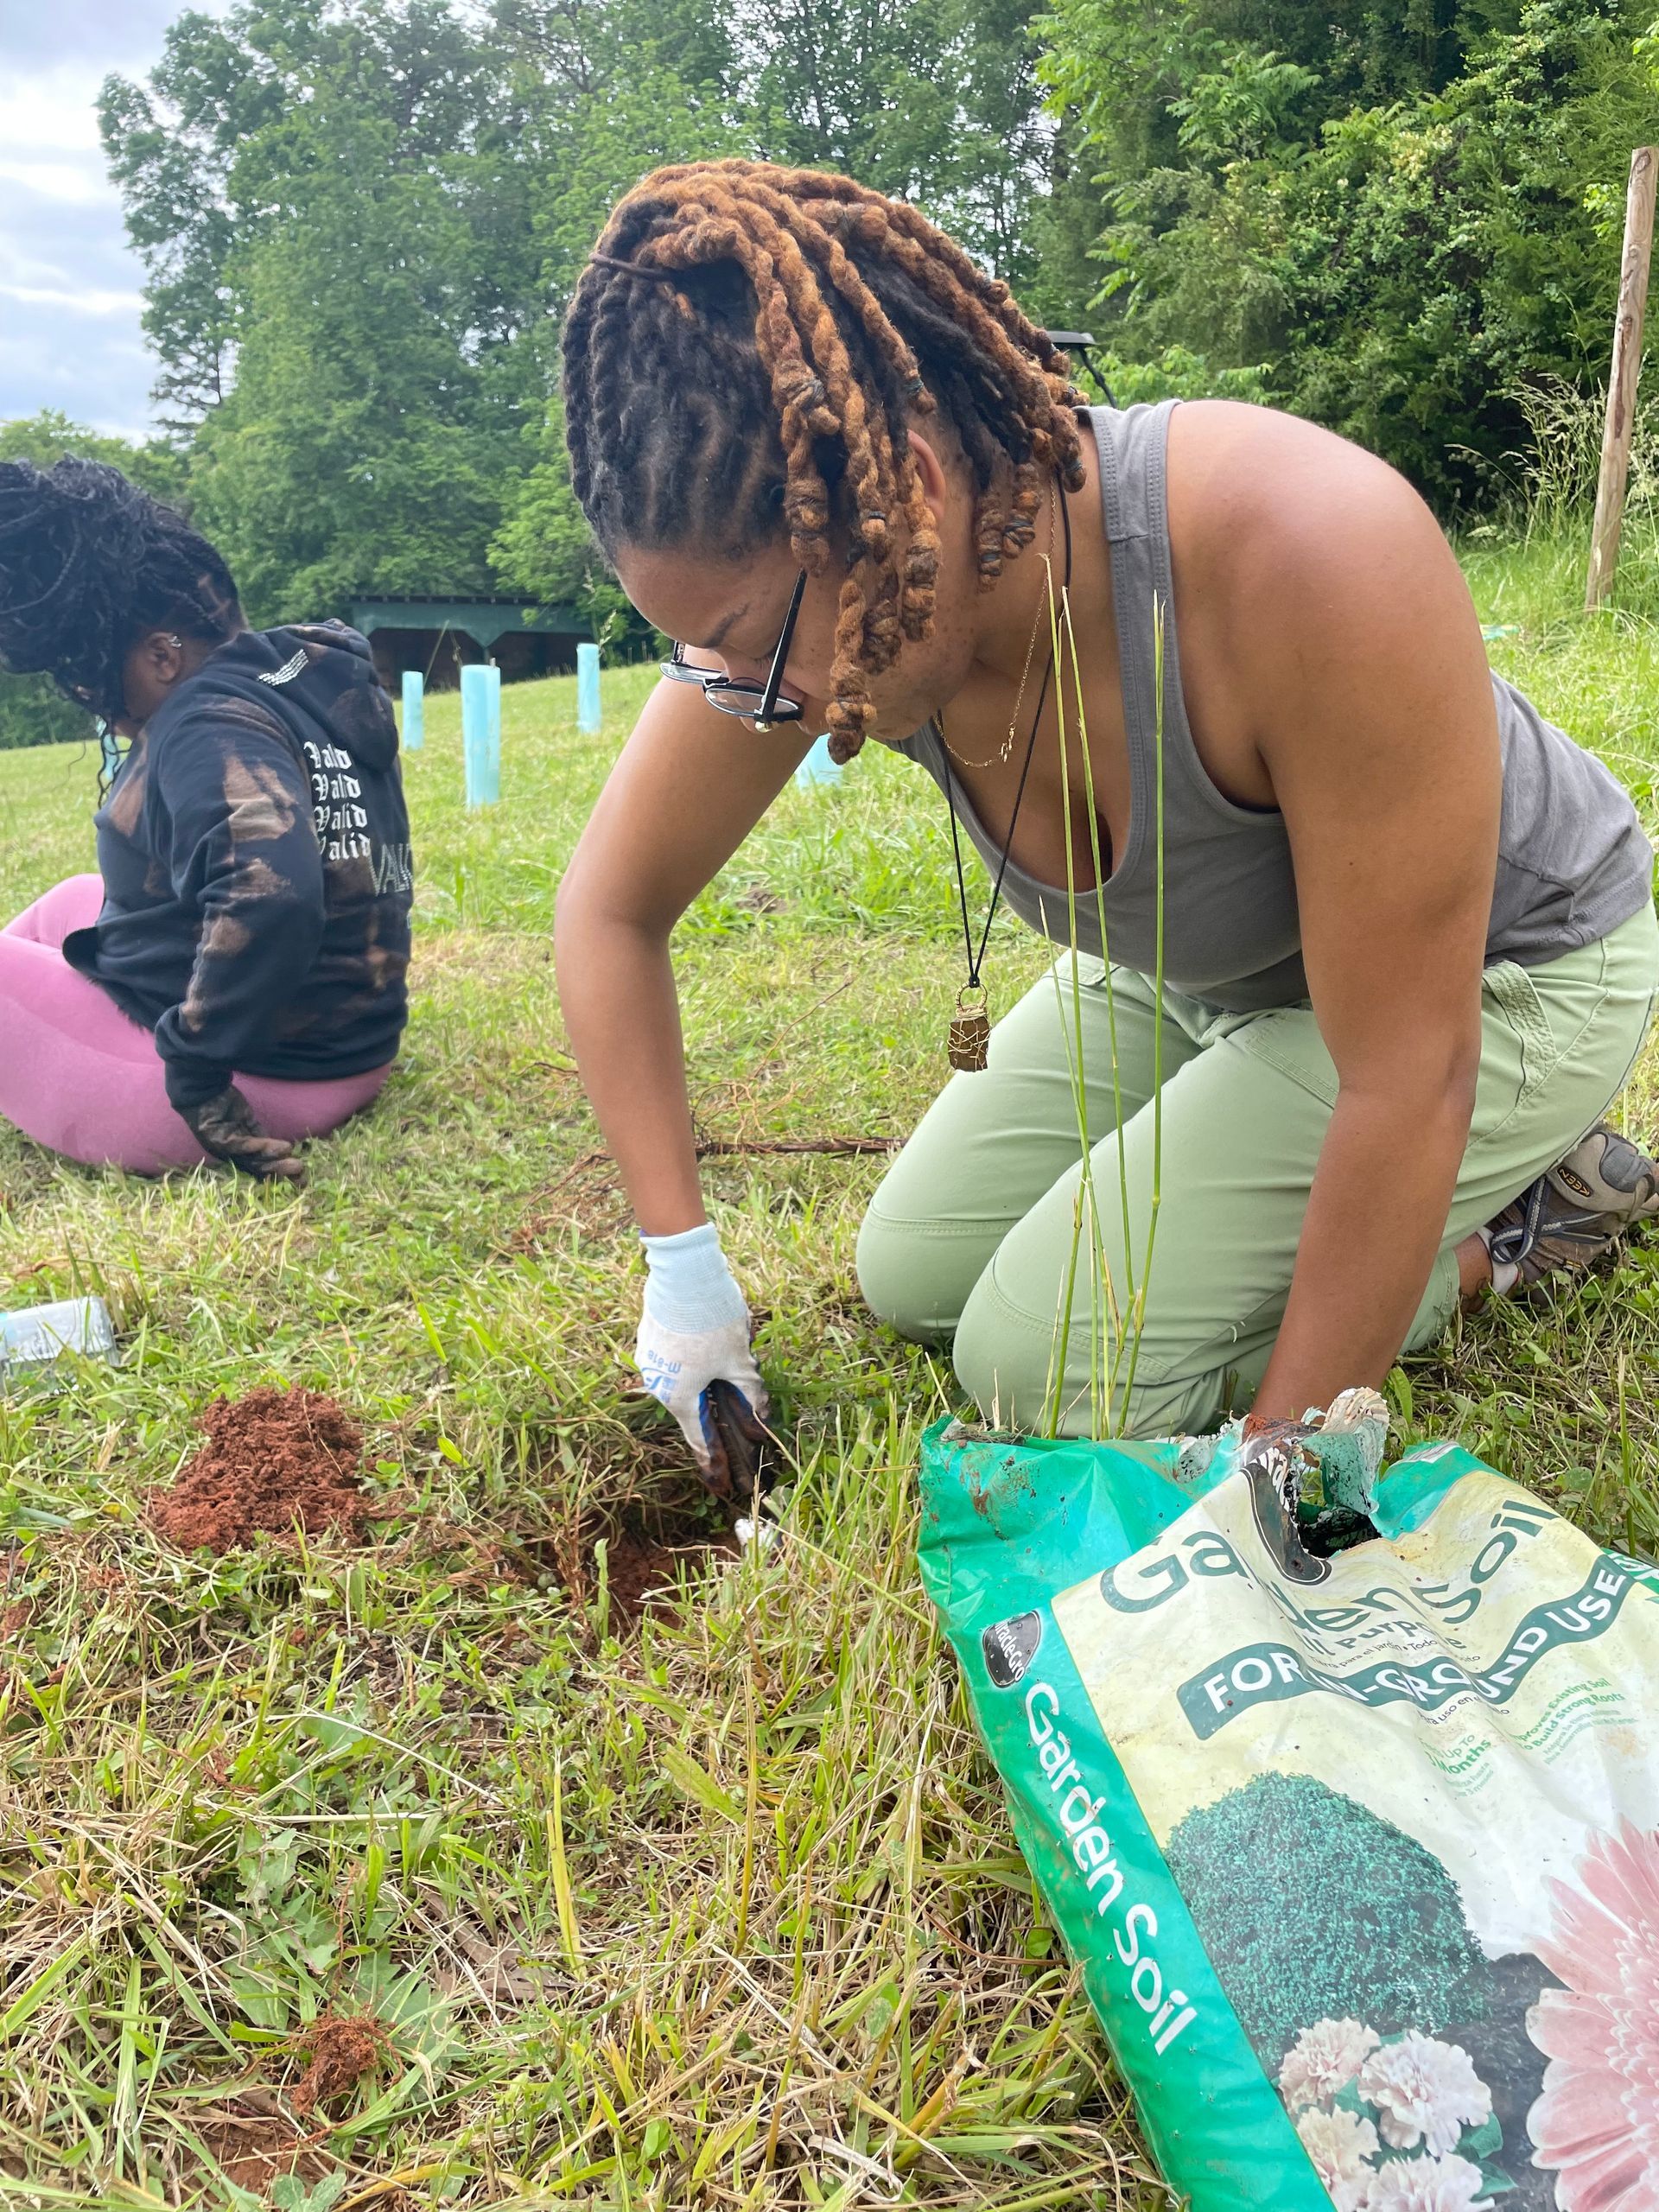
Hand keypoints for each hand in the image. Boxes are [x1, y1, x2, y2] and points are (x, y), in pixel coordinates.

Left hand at [177, 1085, 305, 1182]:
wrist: (203, 1089)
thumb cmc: (223, 1103)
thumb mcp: (247, 1120)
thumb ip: (260, 1135)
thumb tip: (280, 1148)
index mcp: (237, 1150)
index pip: (260, 1166)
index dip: (279, 1172)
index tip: (300, 1179)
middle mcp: (230, 1154)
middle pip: (258, 1167)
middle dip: (281, 1171)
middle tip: (302, 1175)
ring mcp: (224, 1148)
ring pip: (252, 1160)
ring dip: (275, 1162)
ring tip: (296, 1163)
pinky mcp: (219, 1138)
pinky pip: (243, 1145)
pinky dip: (261, 1147)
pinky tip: (280, 1147)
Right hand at [633, 1220, 768, 1467]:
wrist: (683, 1273)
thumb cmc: (712, 1322)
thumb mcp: (740, 1360)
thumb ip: (751, 1392)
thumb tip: (762, 1416)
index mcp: (679, 1398)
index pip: (700, 1440)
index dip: (714, 1464)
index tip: (718, 1487)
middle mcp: (658, 1384)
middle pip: (694, 1405)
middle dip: (716, 1410)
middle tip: (731, 1417)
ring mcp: (650, 1359)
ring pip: (685, 1377)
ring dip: (705, 1376)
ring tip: (726, 1348)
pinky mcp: (650, 1337)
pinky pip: (675, 1357)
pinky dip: (693, 1356)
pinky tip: (710, 1333)